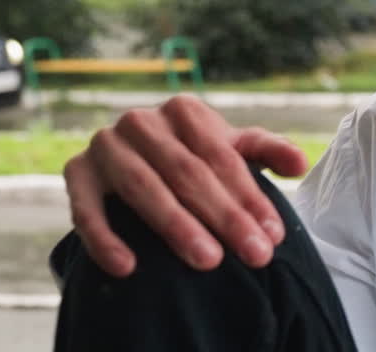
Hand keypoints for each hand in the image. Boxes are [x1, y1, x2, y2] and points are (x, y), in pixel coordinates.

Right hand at [62, 95, 308, 276]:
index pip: (221, 157)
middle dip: (225, 217)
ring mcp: (105, 145)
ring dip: (176, 227)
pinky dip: (105, 238)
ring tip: (209, 261)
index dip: (250, 197)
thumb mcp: (230, 148)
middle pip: (188, 174)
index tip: (274, 235)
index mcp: (183, 110)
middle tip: (254, 255)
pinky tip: (128, 266)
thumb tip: (299, 164)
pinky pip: (87, 209)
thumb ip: (266, 151)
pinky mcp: (76, 173)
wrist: (133, 159)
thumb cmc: (194, 156)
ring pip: (143, 189)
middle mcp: (141, 121)